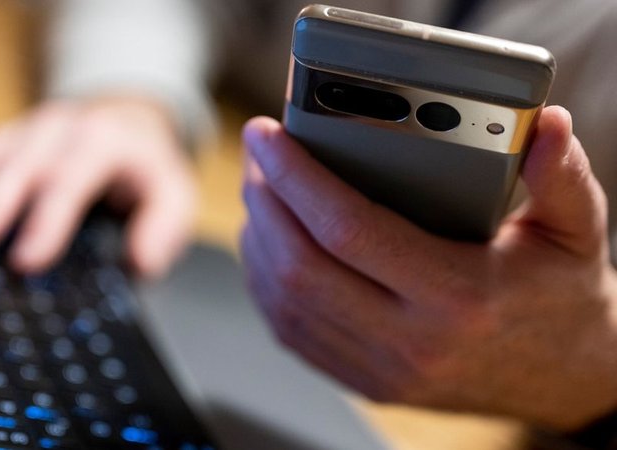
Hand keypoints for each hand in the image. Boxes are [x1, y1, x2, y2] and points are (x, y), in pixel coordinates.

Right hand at [0, 97, 196, 275]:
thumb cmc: (148, 167)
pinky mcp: (8, 135)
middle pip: (22, 166)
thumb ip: (164, 227)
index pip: (72, 180)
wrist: (129, 120)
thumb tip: (141, 263)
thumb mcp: (176, 193)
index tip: (26, 261)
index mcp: (104, 142)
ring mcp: (30, 129)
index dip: (48, 222)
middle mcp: (62, 129)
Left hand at [240, 106, 616, 430]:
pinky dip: (267, 284)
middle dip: (265, 202)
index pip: (349, 229)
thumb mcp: (576, 231)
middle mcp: (410, 341)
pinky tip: (269, 244)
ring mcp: (382, 369)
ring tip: (261, 191)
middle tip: (258, 156)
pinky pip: (292, 332)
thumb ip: (561, 175)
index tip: (268, 136)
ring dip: (259, 240)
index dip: (296, 177)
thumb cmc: (561, 297)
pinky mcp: (365, 382)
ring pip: (286, 303)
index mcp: (457, 297)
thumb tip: (544, 123)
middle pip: (301, 267)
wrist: (563, 377)